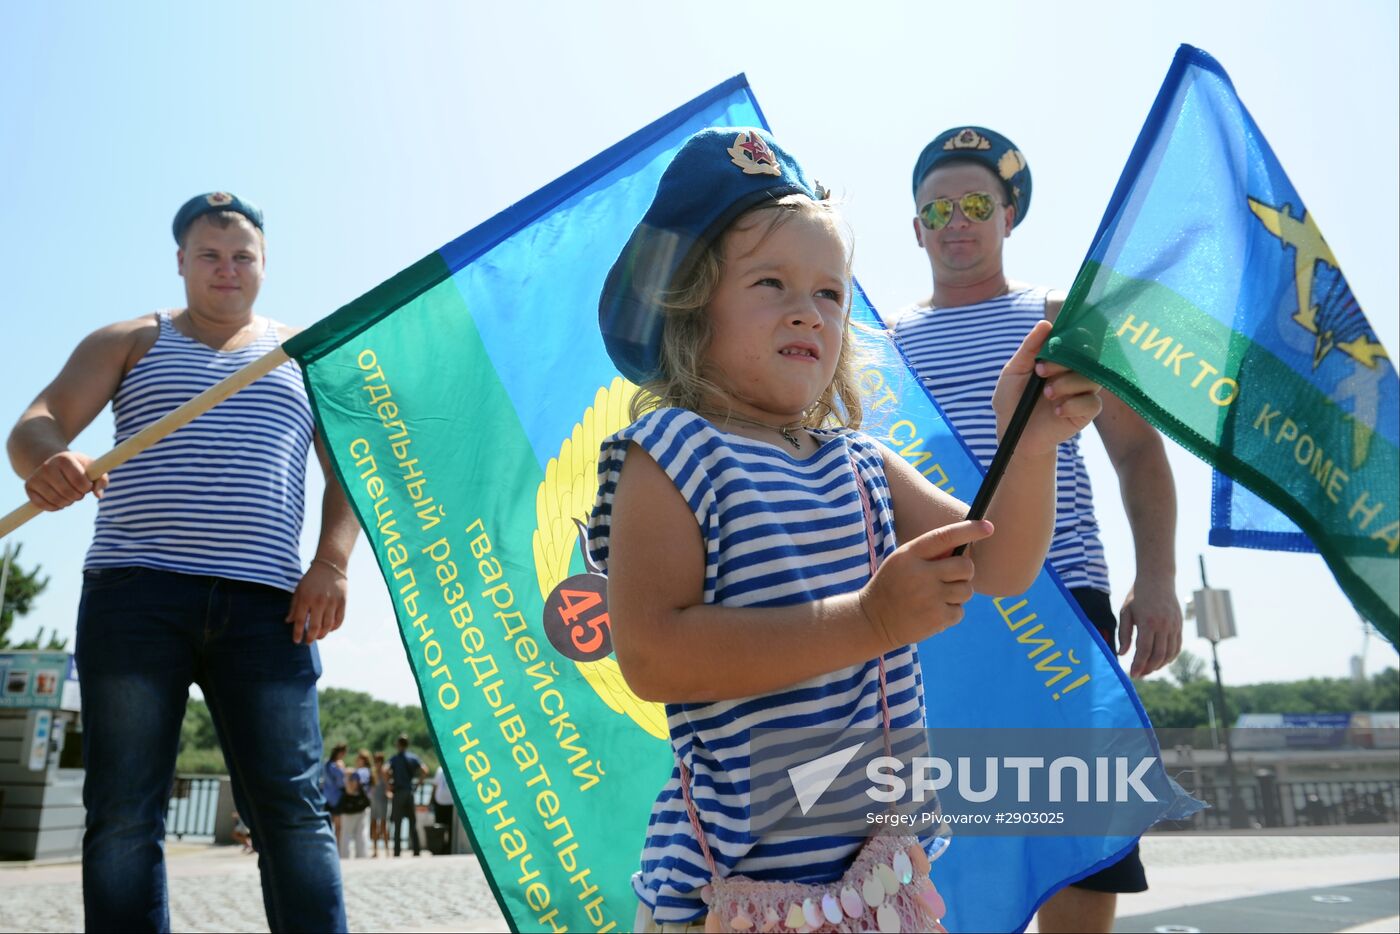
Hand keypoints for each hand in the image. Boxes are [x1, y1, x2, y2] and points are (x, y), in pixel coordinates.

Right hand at [24, 451, 106, 510]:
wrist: (51, 461)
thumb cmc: (77, 466)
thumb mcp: (91, 467)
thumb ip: (102, 479)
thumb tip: (98, 495)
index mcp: (64, 458)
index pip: (80, 481)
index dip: (87, 488)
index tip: (87, 485)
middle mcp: (47, 466)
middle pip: (68, 493)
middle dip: (78, 496)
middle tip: (79, 492)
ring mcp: (35, 476)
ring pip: (56, 500)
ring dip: (68, 503)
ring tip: (70, 495)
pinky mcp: (28, 487)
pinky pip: (43, 505)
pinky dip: (55, 507)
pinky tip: (59, 500)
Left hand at [287, 558, 348, 644]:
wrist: (330, 566)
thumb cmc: (312, 579)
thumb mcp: (299, 590)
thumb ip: (294, 606)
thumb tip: (288, 622)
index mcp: (305, 598)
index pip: (299, 620)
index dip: (297, 633)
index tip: (296, 641)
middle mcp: (319, 601)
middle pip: (314, 626)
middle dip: (310, 637)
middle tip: (308, 642)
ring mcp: (332, 602)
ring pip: (328, 626)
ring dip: (322, 634)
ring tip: (318, 636)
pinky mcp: (343, 602)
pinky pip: (339, 620)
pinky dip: (334, 628)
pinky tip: (329, 629)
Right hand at [858, 519, 994, 647]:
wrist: (872, 620)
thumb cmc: (892, 586)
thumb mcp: (901, 561)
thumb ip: (929, 553)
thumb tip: (965, 547)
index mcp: (910, 555)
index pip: (945, 537)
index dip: (970, 530)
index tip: (988, 526)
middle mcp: (920, 575)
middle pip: (965, 567)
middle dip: (965, 572)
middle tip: (952, 577)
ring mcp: (929, 598)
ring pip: (966, 590)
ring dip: (958, 593)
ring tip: (937, 597)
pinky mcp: (936, 619)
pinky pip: (960, 611)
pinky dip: (951, 612)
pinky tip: (932, 612)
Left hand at [993, 321, 1101, 455]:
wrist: (1013, 434)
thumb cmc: (1011, 401)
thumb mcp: (1014, 372)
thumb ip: (1029, 349)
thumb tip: (1045, 324)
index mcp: (1059, 360)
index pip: (1077, 342)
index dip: (1071, 339)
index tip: (1053, 345)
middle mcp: (1073, 374)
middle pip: (1086, 359)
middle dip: (1064, 363)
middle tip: (1040, 371)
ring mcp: (1081, 393)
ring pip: (1092, 379)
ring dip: (1068, 384)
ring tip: (1047, 394)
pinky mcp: (1085, 413)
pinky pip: (1093, 403)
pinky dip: (1074, 404)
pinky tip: (1056, 411)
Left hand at [1117, 578, 1182, 676]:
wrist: (1157, 579)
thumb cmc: (1137, 595)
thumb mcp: (1126, 612)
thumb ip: (1124, 634)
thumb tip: (1122, 654)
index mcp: (1149, 622)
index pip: (1145, 651)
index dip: (1139, 665)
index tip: (1132, 675)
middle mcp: (1164, 626)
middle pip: (1158, 655)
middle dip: (1148, 668)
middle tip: (1138, 674)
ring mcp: (1174, 626)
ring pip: (1170, 654)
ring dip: (1159, 665)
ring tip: (1148, 669)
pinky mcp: (1179, 625)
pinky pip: (1177, 647)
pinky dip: (1170, 657)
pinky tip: (1160, 661)